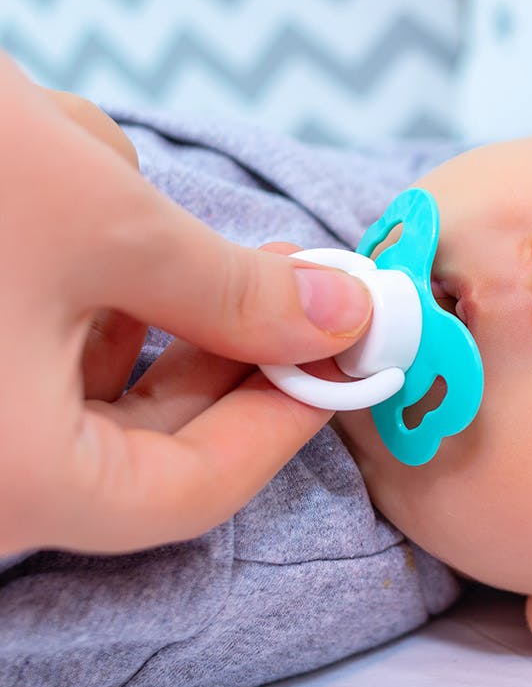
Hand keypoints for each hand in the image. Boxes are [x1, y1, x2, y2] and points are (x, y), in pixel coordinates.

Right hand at [0, 54, 371, 555]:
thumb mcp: (105, 224)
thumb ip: (237, 292)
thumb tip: (343, 319)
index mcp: (12, 480)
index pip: (192, 493)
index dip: (284, 421)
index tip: (344, 356)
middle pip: (140, 443)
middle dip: (221, 345)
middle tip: (287, 273)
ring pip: (80, 380)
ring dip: (132, 289)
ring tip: (126, 193)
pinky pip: (19, 349)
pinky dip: (69, 280)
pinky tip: (73, 195)